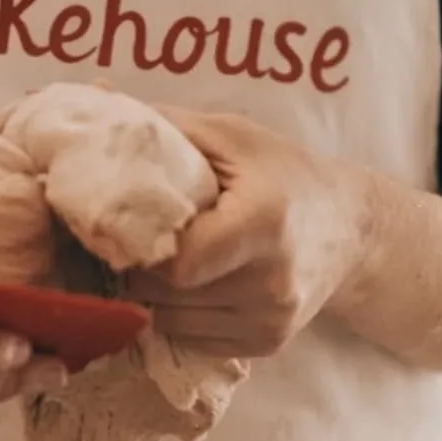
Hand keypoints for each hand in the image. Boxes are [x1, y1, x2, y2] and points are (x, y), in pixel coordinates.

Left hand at [125, 110, 369, 358]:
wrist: (350, 230)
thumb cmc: (283, 173)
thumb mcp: (230, 137)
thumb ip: (161, 126)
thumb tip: (91, 97)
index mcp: (263, 223)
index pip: (176, 263)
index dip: (142, 247)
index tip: (128, 225)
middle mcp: (271, 282)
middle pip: (166, 293)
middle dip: (140, 267)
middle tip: (136, 237)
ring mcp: (270, 320)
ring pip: (171, 321)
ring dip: (154, 294)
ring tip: (167, 257)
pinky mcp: (266, 344)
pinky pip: (192, 337)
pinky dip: (180, 313)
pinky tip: (196, 282)